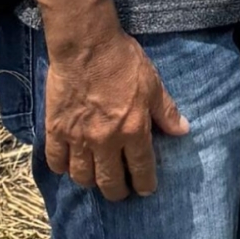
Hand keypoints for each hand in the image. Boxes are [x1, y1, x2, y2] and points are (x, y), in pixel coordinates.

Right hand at [42, 14, 187, 199]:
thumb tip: (183, 130)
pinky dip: (62, 168)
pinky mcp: (56, 130)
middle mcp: (105, 141)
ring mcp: (78, 138)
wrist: (87, 46)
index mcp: (133, 130)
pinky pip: (56, 161)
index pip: (141, 169)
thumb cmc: (124, 62)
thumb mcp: (154, 85)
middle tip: (120, 192)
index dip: (144, 184)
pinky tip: (68, 166)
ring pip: (82, 177)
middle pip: (109, 181)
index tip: (145, 191)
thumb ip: (167, 112)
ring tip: (95, 179)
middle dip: (117, 192)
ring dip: (90, 182)